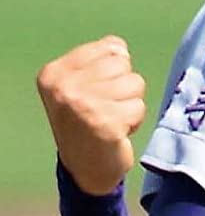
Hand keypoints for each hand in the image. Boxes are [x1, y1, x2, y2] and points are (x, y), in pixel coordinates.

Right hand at [37, 36, 146, 195]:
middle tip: (105, 109)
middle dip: (123, 87)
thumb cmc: (87, 119)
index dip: (114, 71)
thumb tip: (119, 47)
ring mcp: (84, 105)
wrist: (84, 168)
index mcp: (54, 73)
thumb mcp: (81, 83)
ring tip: (112, 119)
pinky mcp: (106, 123)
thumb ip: (100, 58)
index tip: (96, 92)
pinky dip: (134, 120)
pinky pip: (139, 107)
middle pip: (124, 64)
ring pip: (135, 83)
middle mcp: (64, 87)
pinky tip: (117, 132)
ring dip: (130, 103)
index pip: (111, 47)